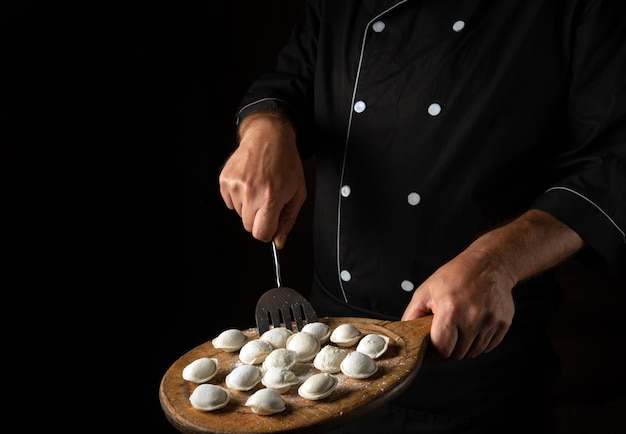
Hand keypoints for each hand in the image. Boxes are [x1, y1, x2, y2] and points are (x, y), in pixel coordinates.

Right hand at [218, 113, 306, 248]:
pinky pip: (229, 202)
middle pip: (248, 226)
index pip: (260, 233)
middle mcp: (250, 192)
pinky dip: (238, 197)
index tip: (271, 223)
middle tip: (267, 200)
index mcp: (270, 197)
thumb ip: (288, 220)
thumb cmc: (286, 163)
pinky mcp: (225, 180)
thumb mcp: (297, 193)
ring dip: (248, 206)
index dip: (267, 231)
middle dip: (258, 218)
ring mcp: (235, 185)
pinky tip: (249, 182)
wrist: (268, 137)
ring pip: (238, 214)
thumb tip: (278, 241)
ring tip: (259, 186)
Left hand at [401, 248, 514, 358]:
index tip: (434, 342)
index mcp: (451, 309)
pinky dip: (479, 342)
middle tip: (448, 332)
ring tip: (462, 326)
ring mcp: (490, 322)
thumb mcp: (427, 290)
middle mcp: (472, 318)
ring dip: (465, 345)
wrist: (489, 265)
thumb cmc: (457, 275)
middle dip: (450, 347)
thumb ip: (413, 313)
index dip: (435, 349)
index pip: (442, 348)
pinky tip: (474, 326)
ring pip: (473, 352)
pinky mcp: (503, 324)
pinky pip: (488, 347)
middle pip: (458, 354)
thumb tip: (405, 331)